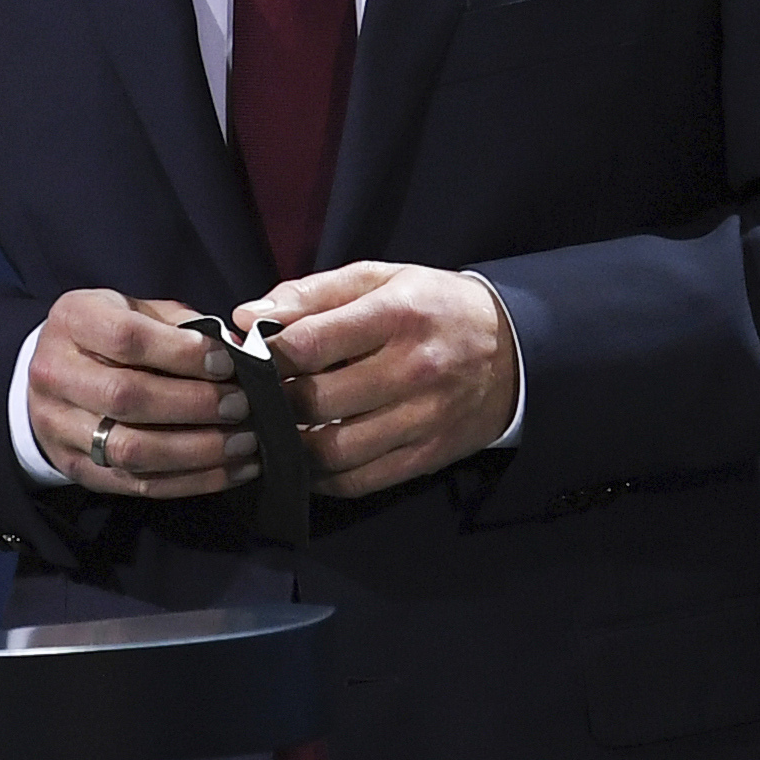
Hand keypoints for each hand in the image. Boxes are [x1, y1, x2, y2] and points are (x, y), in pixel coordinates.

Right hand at [27, 290, 260, 497]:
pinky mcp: (76, 467)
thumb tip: (239, 350)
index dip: (180, 352)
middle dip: (194, 404)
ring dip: (197, 450)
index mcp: (72, 321)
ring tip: (243, 442)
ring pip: (130, 449)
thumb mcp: (136, 310)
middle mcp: (54, 374)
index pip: (126, 338)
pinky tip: (229, 470)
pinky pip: (136, 483)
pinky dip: (191, 480)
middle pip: (126, 396)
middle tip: (240, 405)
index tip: (225, 362)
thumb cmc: (108, 337)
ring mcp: (59, 426)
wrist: (54, 376)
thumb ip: (182, 325)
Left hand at [236, 262, 515, 497]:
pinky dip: (322, 477)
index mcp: (397, 314)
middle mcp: (413, 369)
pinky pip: (360, 480)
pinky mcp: (428, 456)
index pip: (311, 342)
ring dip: (292, 445)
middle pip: (317, 400)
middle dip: (274, 402)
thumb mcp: (379, 278)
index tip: (249, 356)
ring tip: (276, 429)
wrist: (513, 351)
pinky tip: (307, 458)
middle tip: (255, 397)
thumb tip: (246, 315)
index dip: (266, 353)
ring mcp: (423, 418)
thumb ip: (311, 294)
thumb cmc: (432, 306)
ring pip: (335, 449)